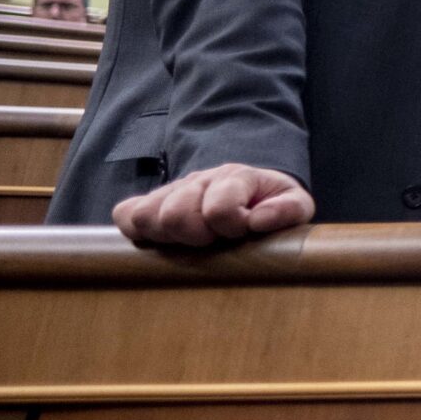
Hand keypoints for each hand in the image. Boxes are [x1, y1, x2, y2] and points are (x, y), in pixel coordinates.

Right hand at [111, 163, 315, 247]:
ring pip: (146, 216)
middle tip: (211, 242)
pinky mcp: (151, 201)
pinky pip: (125, 214)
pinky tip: (163, 240)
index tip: (240, 233)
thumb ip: (288, 210)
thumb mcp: (295, 205)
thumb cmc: (271, 204)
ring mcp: (173, 189)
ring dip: (167, 237)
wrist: (252, 192)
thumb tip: (259, 220)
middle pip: (175, 214)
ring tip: (190, 242)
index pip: (219, 207)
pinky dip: (139, 232)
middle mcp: (200, 179)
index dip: (230, 227)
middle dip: (195, 237)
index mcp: (236, 176)